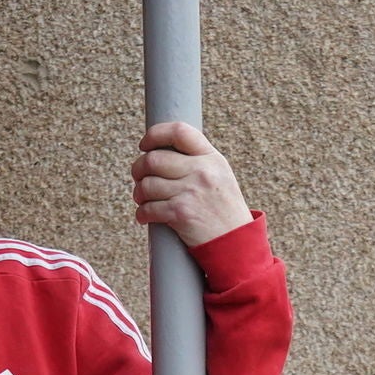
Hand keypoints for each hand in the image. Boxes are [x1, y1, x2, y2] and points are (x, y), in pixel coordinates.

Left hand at [132, 121, 252, 245]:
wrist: (236, 243)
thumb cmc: (224, 210)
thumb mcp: (220, 175)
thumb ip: (197, 160)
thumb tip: (160, 150)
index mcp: (212, 158)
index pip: (179, 131)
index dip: (155, 134)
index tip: (145, 145)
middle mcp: (202, 171)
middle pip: (154, 159)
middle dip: (138, 168)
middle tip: (138, 176)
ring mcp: (191, 192)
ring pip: (147, 184)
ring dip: (139, 193)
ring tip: (142, 198)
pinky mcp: (181, 214)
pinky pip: (148, 208)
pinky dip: (142, 213)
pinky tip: (145, 216)